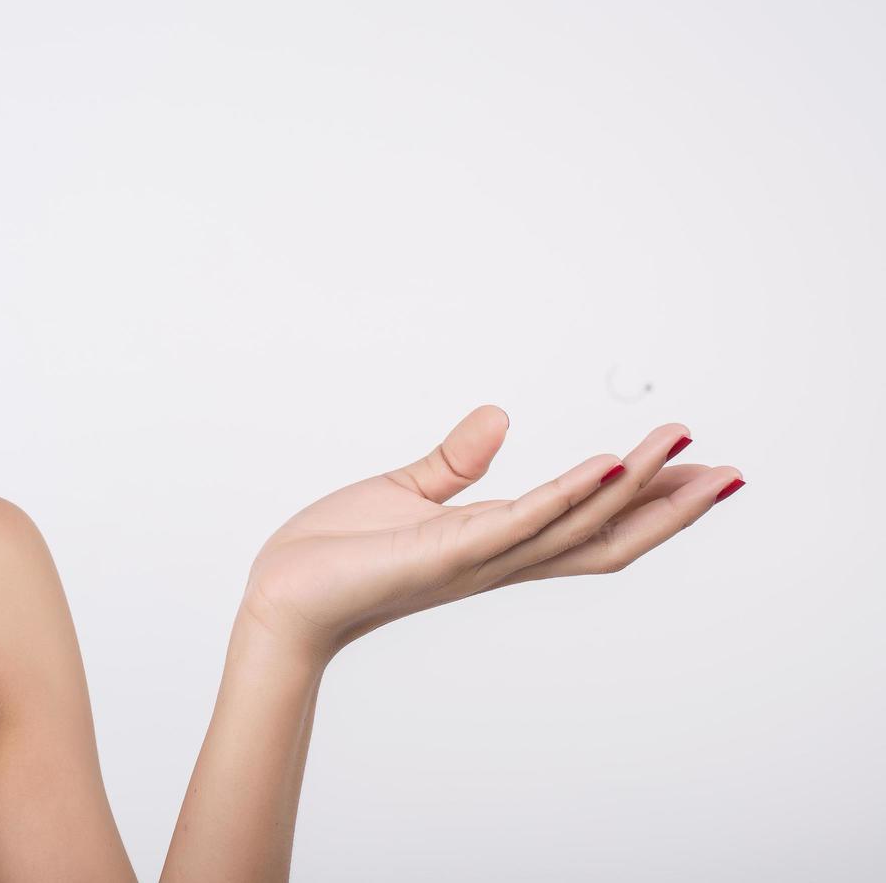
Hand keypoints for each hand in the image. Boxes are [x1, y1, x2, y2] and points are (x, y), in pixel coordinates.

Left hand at [238, 404, 743, 666]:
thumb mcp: (407, 493)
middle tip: (728, 471)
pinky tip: (608, 464)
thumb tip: (499, 417)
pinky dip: (568, 493)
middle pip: (607, 535)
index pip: (589, 522)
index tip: (695, 466)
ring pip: (578, 525)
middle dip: (670, 506)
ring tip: (684, 447)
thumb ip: (456, 463)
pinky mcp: (448, 553)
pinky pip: (522, 521)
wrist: (283, 596)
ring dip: (636, 487)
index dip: (646, 498)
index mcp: (495, 541)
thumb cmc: (337, 553)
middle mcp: (501, 557)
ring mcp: (479, 558)